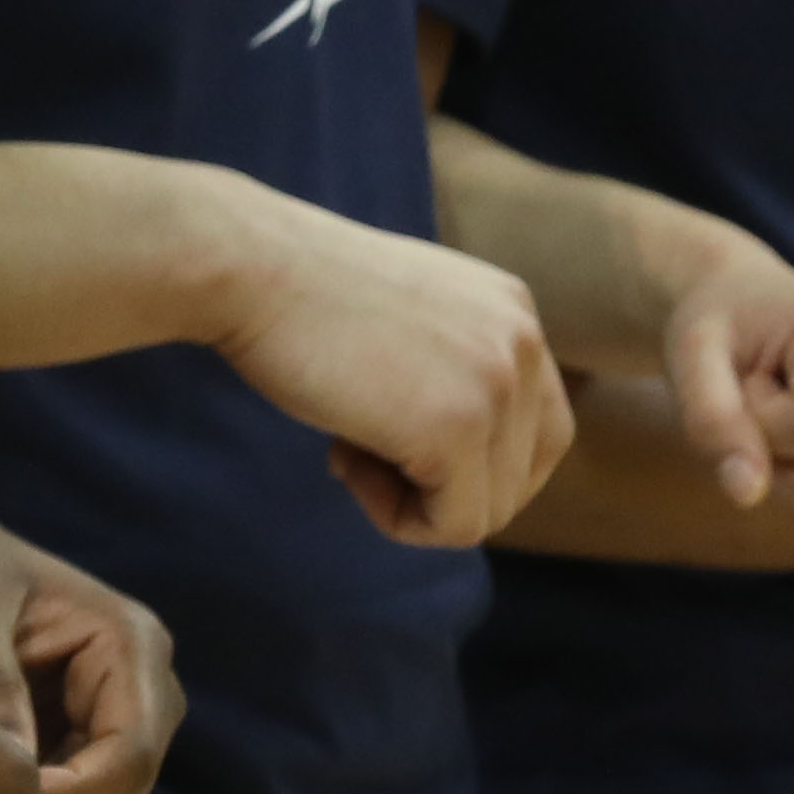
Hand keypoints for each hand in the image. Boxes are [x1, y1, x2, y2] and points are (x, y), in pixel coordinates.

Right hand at [211, 192, 570, 546]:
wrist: (250, 266)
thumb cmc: (300, 295)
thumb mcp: (408, 320)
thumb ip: (452, 369)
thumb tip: (456, 459)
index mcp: (514, 312)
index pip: (542, 430)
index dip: (477, 465)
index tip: (400, 448)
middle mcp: (524, 343)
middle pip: (522, 476)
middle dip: (444, 486)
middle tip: (362, 447)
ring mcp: (496, 386)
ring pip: (489, 510)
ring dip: (414, 501)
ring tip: (345, 447)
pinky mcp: (455, 429)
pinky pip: (454, 526)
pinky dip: (398, 519)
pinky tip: (343, 460)